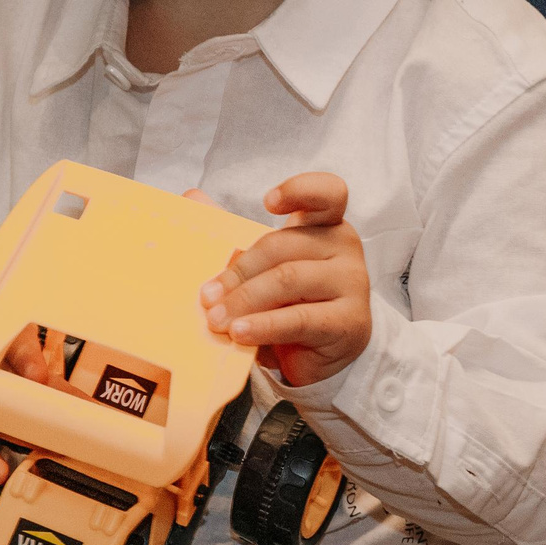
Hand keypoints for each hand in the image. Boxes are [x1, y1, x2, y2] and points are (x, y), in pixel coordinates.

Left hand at [197, 173, 371, 387]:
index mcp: (326, 224)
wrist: (318, 353)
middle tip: (207, 297)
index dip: (299, 190)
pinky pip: (299, 319)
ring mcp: (353, 283)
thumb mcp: (262, 266)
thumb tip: (192, 196)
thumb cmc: (289, 300)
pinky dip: (264, 325)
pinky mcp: (349, 321)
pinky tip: (241, 333)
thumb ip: (233, 231)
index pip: (328, 193)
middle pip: (284, 245)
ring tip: (217, 319)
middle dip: (239, 271)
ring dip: (245, 300)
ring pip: (289, 280)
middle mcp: (344, 248)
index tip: (267, 201)